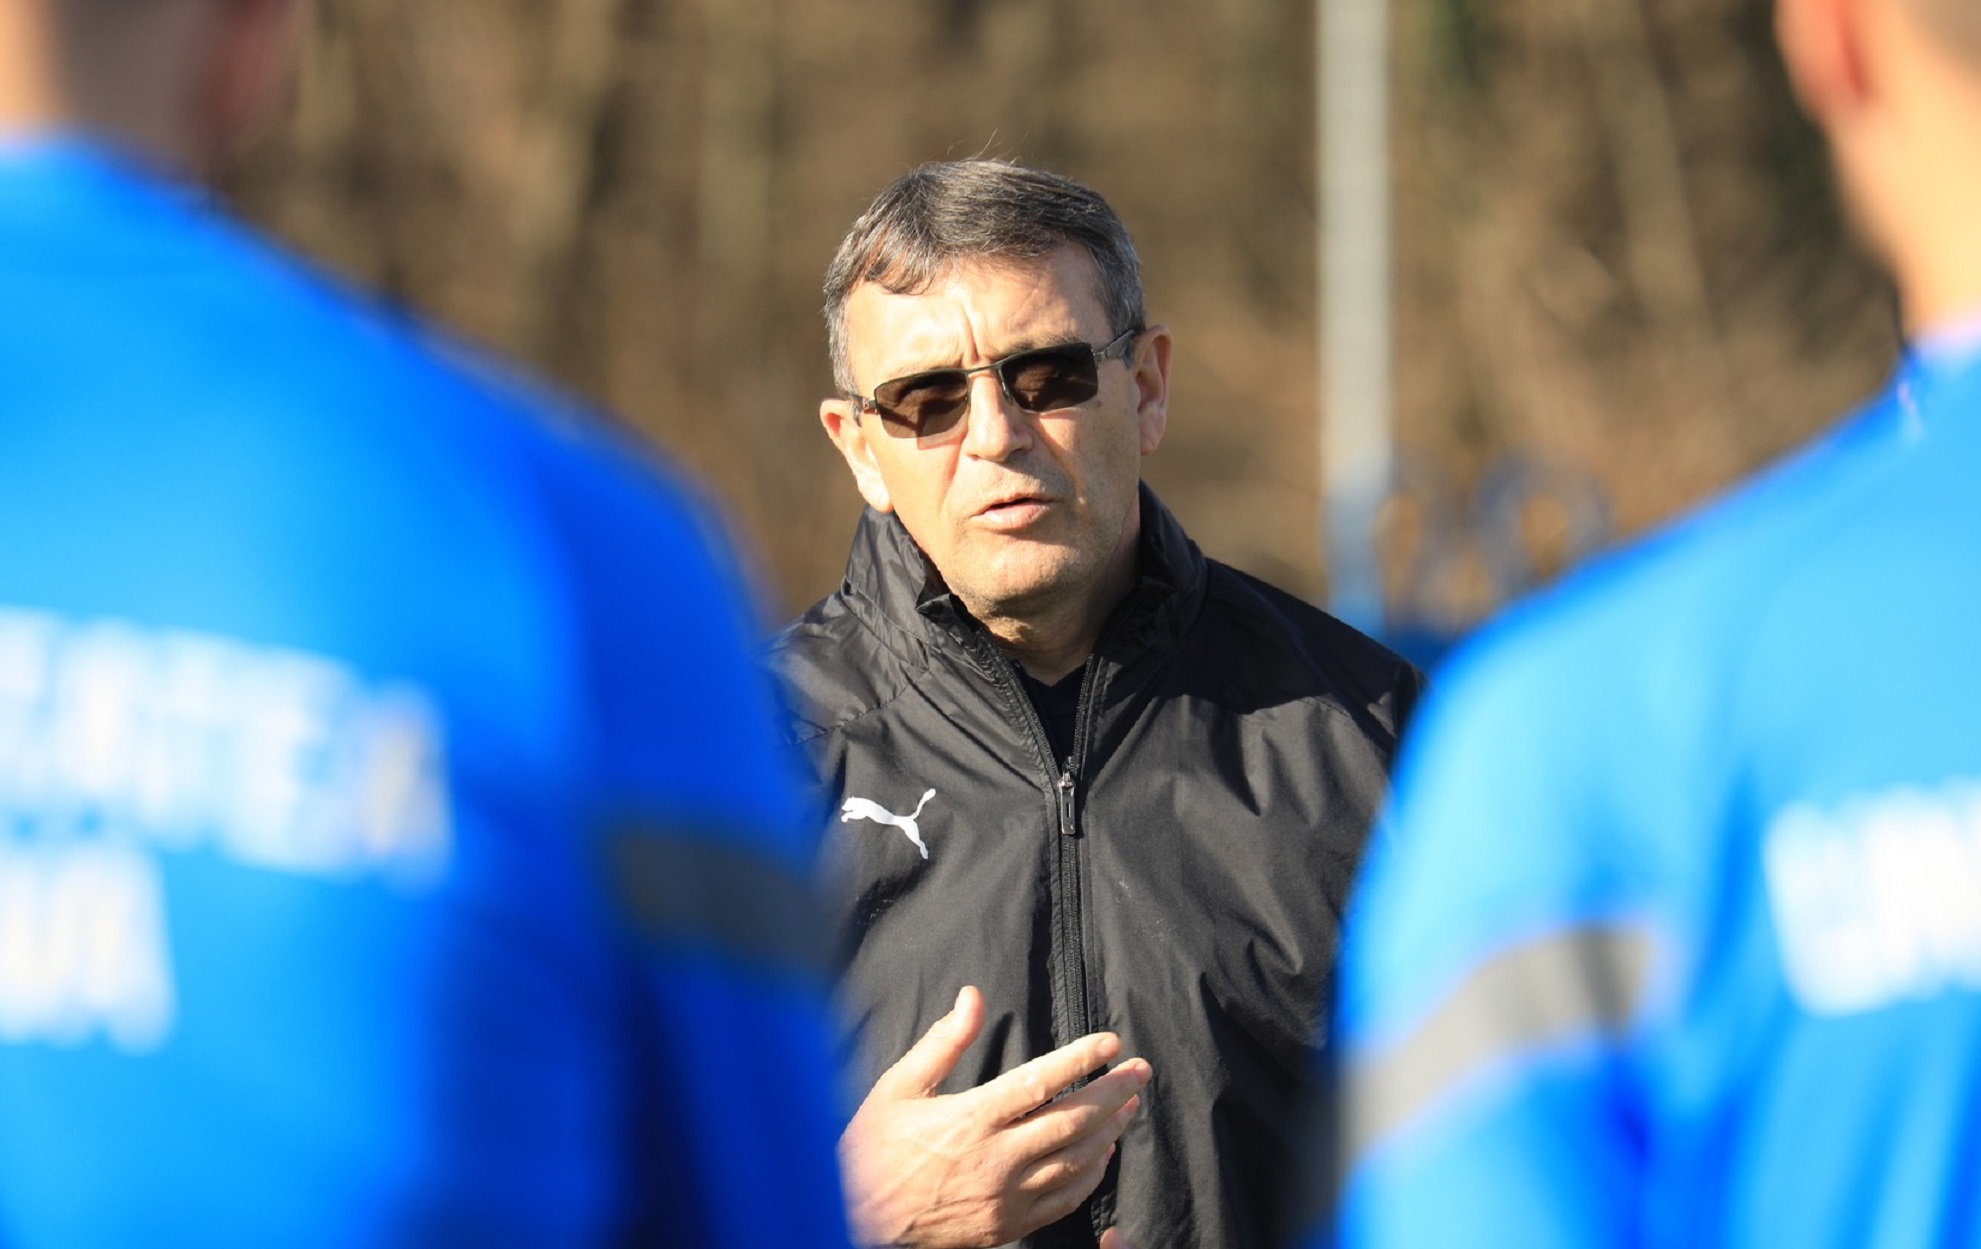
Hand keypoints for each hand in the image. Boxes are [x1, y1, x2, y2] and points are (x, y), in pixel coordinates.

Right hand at [839, 985, 1152, 1248]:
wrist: (856, 1217)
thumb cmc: (871, 1147)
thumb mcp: (897, 1086)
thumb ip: (942, 1042)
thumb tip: (973, 998)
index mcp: (970, 1119)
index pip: (1040, 1083)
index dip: (1080, 1060)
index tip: (1109, 1042)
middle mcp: (995, 1159)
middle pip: (1071, 1122)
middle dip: (1113, 1093)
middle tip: (1141, 1071)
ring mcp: (1004, 1197)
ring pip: (1075, 1161)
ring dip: (1109, 1131)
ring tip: (1129, 1105)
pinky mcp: (1006, 1224)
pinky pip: (1063, 1200)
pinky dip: (1090, 1175)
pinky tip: (1102, 1155)